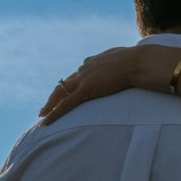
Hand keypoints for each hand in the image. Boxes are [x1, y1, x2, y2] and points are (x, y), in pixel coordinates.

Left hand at [39, 46, 153, 123]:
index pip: (78, 73)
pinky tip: (45, 123)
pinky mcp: (86, 89)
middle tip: (47, 105)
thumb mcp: (126, 57)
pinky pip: (65, 104)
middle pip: (64, 83)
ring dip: (49, 105)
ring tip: (42, 114)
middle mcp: (85, 69)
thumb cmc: (139, 60)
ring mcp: (84, 79)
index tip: (68, 89)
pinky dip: (54, 114)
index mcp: (93, 62)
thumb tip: (126, 63)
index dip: (72, 83)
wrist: (139, 61)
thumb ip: (120, 61)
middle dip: (55, 95)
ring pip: (60, 93)